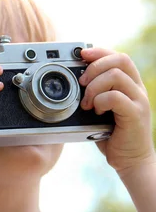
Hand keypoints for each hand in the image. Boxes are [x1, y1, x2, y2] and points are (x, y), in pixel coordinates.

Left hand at [79, 48, 155, 174]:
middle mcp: (137, 89)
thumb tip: (73, 80)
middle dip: (95, 67)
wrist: (130, 159)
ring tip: (87, 103)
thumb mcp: (101, 109)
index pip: (119, 56)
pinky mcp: (135, 114)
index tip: (81, 54)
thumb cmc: (112, 135)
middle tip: (81, 83)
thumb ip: (94, 93)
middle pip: (120, 60)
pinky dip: (100, 101)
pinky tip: (96, 112)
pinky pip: (116, 97)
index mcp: (130, 84)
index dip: (99, 52)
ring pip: (116, 76)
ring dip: (94, 87)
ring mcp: (138, 100)